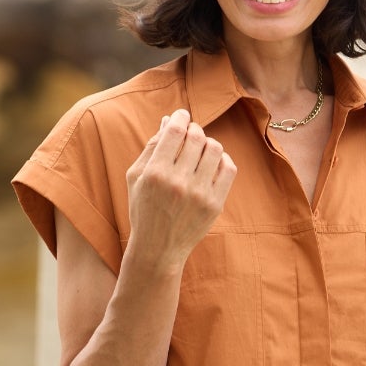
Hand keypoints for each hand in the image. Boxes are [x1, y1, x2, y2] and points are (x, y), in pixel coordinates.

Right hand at [125, 108, 236, 274]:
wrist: (158, 249)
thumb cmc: (143, 209)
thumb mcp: (136, 178)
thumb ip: (152, 147)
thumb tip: (169, 120)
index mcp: (156, 173)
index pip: (175, 130)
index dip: (181, 117)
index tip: (181, 116)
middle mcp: (179, 183)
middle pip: (197, 136)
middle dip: (194, 129)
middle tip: (189, 134)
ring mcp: (200, 195)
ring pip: (215, 149)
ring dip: (208, 143)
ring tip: (199, 151)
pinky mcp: (215, 204)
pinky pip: (228, 168)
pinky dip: (222, 160)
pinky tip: (211, 165)